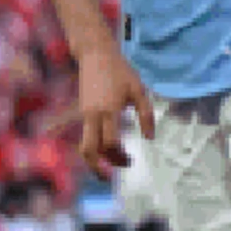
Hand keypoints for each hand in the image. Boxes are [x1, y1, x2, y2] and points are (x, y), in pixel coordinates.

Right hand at [70, 46, 155, 177]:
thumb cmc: (121, 72)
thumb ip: (146, 115)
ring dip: (94, 159)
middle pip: (90, 149)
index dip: (120, 156)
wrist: (96, 56)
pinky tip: (98, 153)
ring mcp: (84, 114)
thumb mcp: (139, 91)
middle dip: (99, 166)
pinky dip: (89, 147)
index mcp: (109, 111)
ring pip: (83, 144)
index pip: (111, 142)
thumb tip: (149, 138)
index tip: (131, 160)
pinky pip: (82, 135)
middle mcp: (93, 115)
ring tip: (107, 168)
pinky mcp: (80, 112)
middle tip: (114, 175)